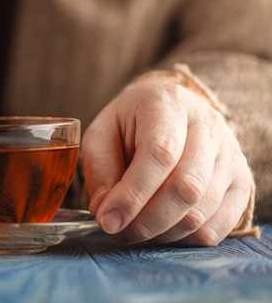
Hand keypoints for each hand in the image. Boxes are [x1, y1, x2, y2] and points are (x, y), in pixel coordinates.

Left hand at [82, 78, 252, 245]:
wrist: (168, 112)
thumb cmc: (129, 124)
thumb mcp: (101, 134)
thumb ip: (101, 170)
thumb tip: (107, 214)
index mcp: (168, 103)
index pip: (160, 153)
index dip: (133, 194)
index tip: (108, 220)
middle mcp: (208, 124)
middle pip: (186, 187)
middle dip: (146, 221)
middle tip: (117, 231)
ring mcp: (230, 154)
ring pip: (201, 211)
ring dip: (161, 233)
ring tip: (133, 229)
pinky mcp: (241, 181)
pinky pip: (218, 226)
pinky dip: (184, 239)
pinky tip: (160, 229)